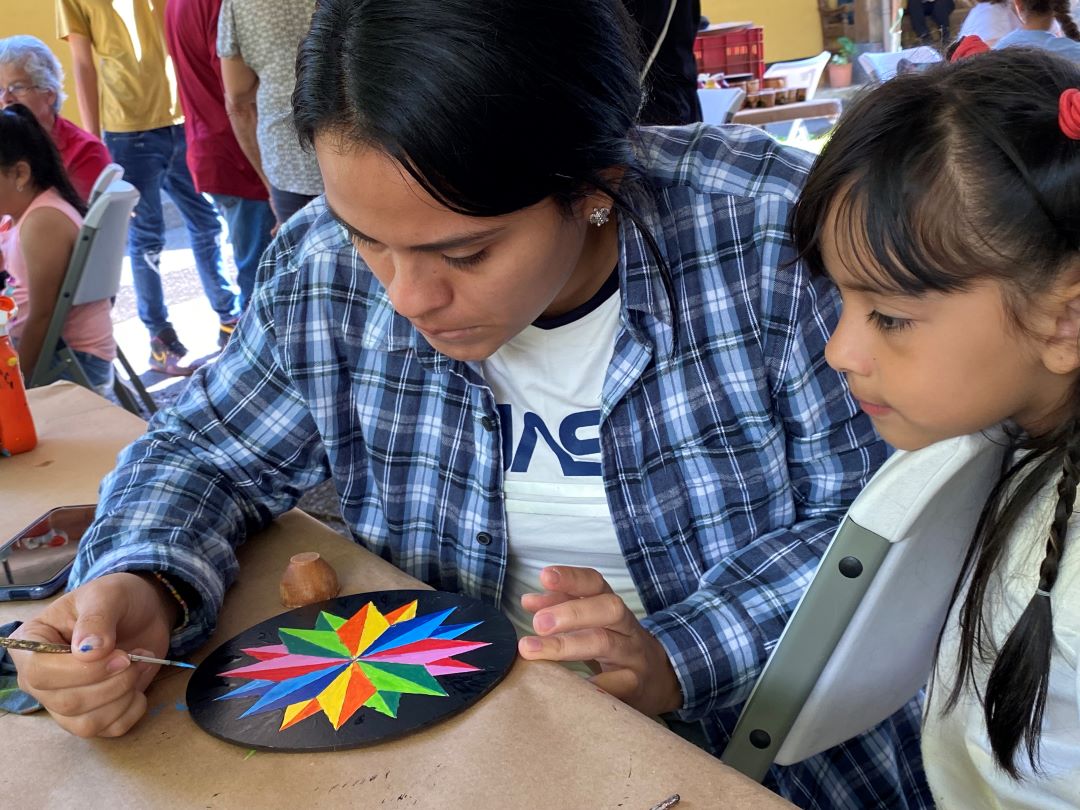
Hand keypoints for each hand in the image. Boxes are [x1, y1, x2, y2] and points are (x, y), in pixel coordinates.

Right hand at [10, 572, 175, 736]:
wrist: (143, 612)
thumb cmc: (117, 599)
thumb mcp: (107, 595)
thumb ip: (96, 620)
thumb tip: (89, 652)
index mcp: (31, 645)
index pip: (41, 673)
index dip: (83, 670)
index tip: (119, 655)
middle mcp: (40, 680)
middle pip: (65, 703)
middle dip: (110, 683)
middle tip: (135, 657)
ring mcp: (64, 701)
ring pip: (85, 724)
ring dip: (122, 697)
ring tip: (140, 665)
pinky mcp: (93, 713)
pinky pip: (108, 730)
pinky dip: (131, 711)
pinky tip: (139, 686)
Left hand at [517, 566, 682, 716]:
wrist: (660, 679)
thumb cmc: (616, 645)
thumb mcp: (594, 623)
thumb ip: (562, 608)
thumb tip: (529, 601)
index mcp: (612, 607)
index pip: (596, 583)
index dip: (572, 578)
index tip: (545, 576)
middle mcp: (626, 627)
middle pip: (608, 609)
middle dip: (571, 612)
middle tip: (538, 623)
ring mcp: (632, 656)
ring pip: (605, 643)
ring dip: (566, 645)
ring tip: (531, 650)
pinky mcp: (634, 686)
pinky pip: (614, 684)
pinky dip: (590, 685)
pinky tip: (564, 687)